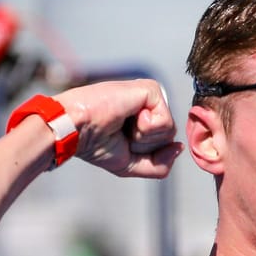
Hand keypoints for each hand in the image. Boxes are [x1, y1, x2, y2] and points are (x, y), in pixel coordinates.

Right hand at [55, 79, 183, 177]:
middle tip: (120, 133)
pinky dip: (146, 127)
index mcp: (143, 120)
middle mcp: (148, 107)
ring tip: (122, 124)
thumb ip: (159, 164)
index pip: (164, 143)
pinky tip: (128, 115)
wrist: (76, 129)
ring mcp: (149, 97)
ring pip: (169, 131)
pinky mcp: (150, 90)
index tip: (121, 142)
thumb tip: (179, 148)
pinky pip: (166, 121)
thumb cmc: (95, 144)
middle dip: (145, 146)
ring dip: (144, 137)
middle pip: (169, 138)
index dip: (146, 152)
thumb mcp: (131, 165)